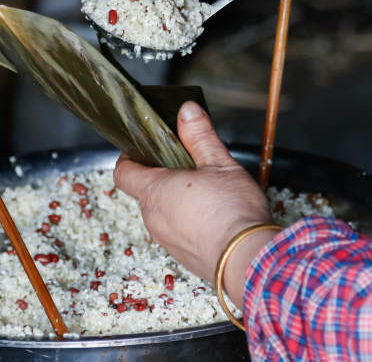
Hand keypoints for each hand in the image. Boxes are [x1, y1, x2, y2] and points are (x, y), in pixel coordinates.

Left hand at [114, 101, 273, 305]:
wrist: (248, 261)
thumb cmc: (231, 211)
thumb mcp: (219, 163)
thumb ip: (200, 136)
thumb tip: (186, 110)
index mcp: (155, 191)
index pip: (124, 172)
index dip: (130, 158)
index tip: (144, 149)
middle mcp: (154, 218)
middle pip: (146, 192)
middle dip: (163, 177)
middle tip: (189, 166)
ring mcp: (167, 241)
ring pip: (163, 214)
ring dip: (177, 202)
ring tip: (207, 192)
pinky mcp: (183, 258)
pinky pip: (178, 234)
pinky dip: (189, 223)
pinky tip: (214, 217)